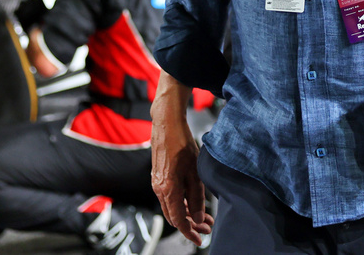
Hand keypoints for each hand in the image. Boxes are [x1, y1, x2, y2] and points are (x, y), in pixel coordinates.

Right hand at [151, 73, 212, 244]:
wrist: (167, 124)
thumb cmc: (182, 144)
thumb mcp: (195, 172)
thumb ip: (197, 197)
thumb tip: (199, 218)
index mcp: (168, 190)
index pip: (179, 220)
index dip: (190, 232)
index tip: (200, 239)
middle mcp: (159, 189)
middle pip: (175, 216)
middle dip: (191, 225)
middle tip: (207, 228)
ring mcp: (157, 183)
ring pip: (172, 207)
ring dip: (188, 214)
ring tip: (204, 217)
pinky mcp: (159, 177)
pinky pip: (169, 197)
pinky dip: (182, 203)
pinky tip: (193, 202)